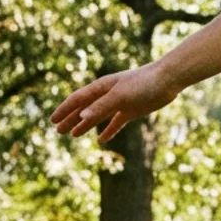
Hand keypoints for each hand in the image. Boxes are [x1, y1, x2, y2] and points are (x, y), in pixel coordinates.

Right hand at [50, 62, 182, 143]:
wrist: (167, 80)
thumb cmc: (143, 84)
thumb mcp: (120, 96)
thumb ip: (101, 107)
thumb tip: (81, 117)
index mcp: (101, 88)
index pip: (77, 100)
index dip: (64, 110)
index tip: (52, 121)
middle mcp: (107, 94)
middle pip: (84, 109)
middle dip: (71, 119)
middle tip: (58, 131)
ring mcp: (120, 103)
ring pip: (98, 116)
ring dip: (85, 125)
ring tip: (74, 135)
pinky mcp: (132, 110)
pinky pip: (116, 122)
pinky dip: (108, 130)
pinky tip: (101, 140)